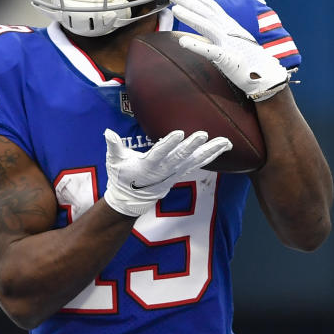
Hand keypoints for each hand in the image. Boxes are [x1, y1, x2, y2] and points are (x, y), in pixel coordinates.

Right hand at [103, 129, 230, 217]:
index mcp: (147, 166)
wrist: (131, 200)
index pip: (159, 154)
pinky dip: (210, 155)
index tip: (178, 133)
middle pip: (180, 157)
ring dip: (210, 151)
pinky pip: (198, 164)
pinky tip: (222, 147)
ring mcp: (174, 173)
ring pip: (195, 161)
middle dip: (192, 146)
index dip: (168, 144)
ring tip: (226, 141)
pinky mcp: (180, 173)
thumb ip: (113, 146)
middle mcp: (163, 170)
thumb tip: (107, 132)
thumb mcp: (114, 161)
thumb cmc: (121, 177)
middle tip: (203, 134)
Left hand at [167, 0, 288, 101]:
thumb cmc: (247, 58)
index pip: (209, 4)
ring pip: (207, 26)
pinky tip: (183, 41)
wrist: (266, 75)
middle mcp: (227, 30)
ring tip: (175, 9)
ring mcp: (228, 43)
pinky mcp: (228, 59)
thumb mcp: (230, 39)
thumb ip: (216, 30)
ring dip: (191, 17)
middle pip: (205, 11)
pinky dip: (196, 45)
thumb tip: (202, 22)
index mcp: (227, 24)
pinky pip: (210, 51)